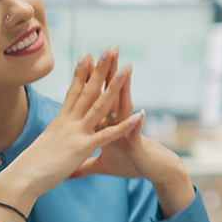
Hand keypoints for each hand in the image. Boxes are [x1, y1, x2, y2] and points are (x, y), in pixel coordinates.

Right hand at [0, 50, 144, 221]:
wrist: (19, 180)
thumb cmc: (29, 168)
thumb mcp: (45, 147)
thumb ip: (54, 140)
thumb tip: (53, 138)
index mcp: (60, 122)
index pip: (73, 91)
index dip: (81, 72)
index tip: (88, 53)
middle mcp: (68, 122)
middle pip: (87, 90)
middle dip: (100, 68)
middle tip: (111, 48)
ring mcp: (75, 133)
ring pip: (99, 105)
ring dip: (115, 86)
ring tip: (127, 68)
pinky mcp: (81, 148)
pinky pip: (107, 135)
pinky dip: (124, 126)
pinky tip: (139, 116)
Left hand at [71, 61, 194, 217]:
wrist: (152, 171)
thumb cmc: (129, 164)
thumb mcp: (102, 165)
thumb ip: (84, 165)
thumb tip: (68, 169)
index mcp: (106, 123)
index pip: (97, 96)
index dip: (89, 78)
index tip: (84, 58)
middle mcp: (118, 121)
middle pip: (111, 93)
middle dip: (108, 72)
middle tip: (108, 49)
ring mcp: (129, 130)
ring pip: (125, 106)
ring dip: (125, 89)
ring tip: (126, 69)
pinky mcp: (136, 143)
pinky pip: (135, 133)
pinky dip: (137, 125)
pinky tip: (140, 114)